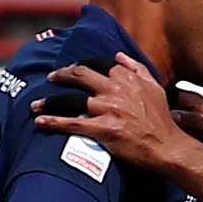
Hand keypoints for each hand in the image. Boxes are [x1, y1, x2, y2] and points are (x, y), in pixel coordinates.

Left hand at [34, 53, 189, 170]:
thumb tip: (119, 55)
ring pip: (70, 99)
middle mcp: (115, 89)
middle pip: (80, 75)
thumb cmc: (161, 120)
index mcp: (126, 78)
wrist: (166, 146)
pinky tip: (40, 121)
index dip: (81, 64)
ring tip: (36, 103)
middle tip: (51, 78)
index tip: (72, 68)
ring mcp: (107, 109)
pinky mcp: (102, 129)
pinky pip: (72, 123)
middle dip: (61, 75)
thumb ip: (137, 68)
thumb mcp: (154, 87)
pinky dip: (53, 121)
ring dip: (49, 101)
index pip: (98, 63)